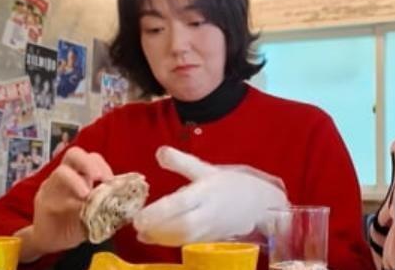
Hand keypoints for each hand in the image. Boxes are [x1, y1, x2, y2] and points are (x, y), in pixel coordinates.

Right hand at [19, 147, 112, 261]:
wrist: (51, 239)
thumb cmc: (75, 221)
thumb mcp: (94, 211)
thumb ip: (106, 203)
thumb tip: (128, 200)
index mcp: (80, 174)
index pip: (91, 158)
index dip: (102, 165)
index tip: (111, 181)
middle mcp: (65, 176)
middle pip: (73, 154)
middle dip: (89, 163)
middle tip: (100, 178)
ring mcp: (51, 187)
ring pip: (61, 173)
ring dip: (77, 181)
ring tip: (86, 195)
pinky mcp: (43, 203)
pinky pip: (54, 198)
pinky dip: (68, 204)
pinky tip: (77, 212)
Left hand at [133, 147, 287, 246]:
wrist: (258, 205)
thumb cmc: (228, 185)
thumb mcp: (206, 169)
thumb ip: (182, 162)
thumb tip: (159, 152)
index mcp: (206, 191)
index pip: (182, 203)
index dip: (159, 212)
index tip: (139, 217)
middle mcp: (208, 212)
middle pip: (183, 226)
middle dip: (158, 228)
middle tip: (137, 225)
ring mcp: (210, 228)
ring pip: (184, 238)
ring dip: (161, 237)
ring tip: (142, 232)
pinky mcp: (210, 239)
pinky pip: (187, 243)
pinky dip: (169, 242)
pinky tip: (152, 237)